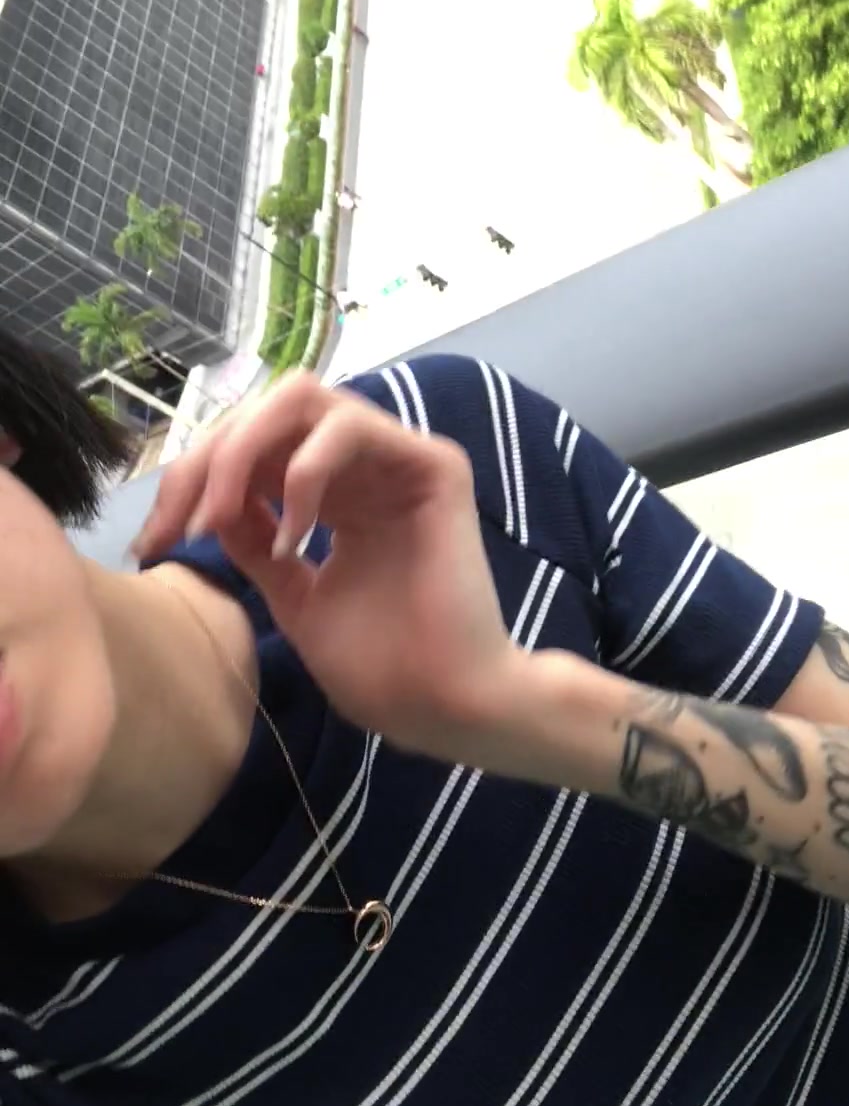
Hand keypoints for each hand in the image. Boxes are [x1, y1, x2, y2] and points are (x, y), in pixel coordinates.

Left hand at [132, 373, 523, 761]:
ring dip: (243, 452)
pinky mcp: (433, 465)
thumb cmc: (381, 668)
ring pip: (301, 398)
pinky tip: (292, 536)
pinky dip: (304, 472)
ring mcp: (400, 459)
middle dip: (205, 460)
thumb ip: (254, 543)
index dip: (192, 480)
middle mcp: (366, 464)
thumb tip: (206, 505)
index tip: (149, 543)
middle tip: (178, 525)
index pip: (252, 447)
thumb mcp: (293, 597)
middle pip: (264, 411)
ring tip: (221, 519)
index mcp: (337, 492)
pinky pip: (350, 429)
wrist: (443, 707)